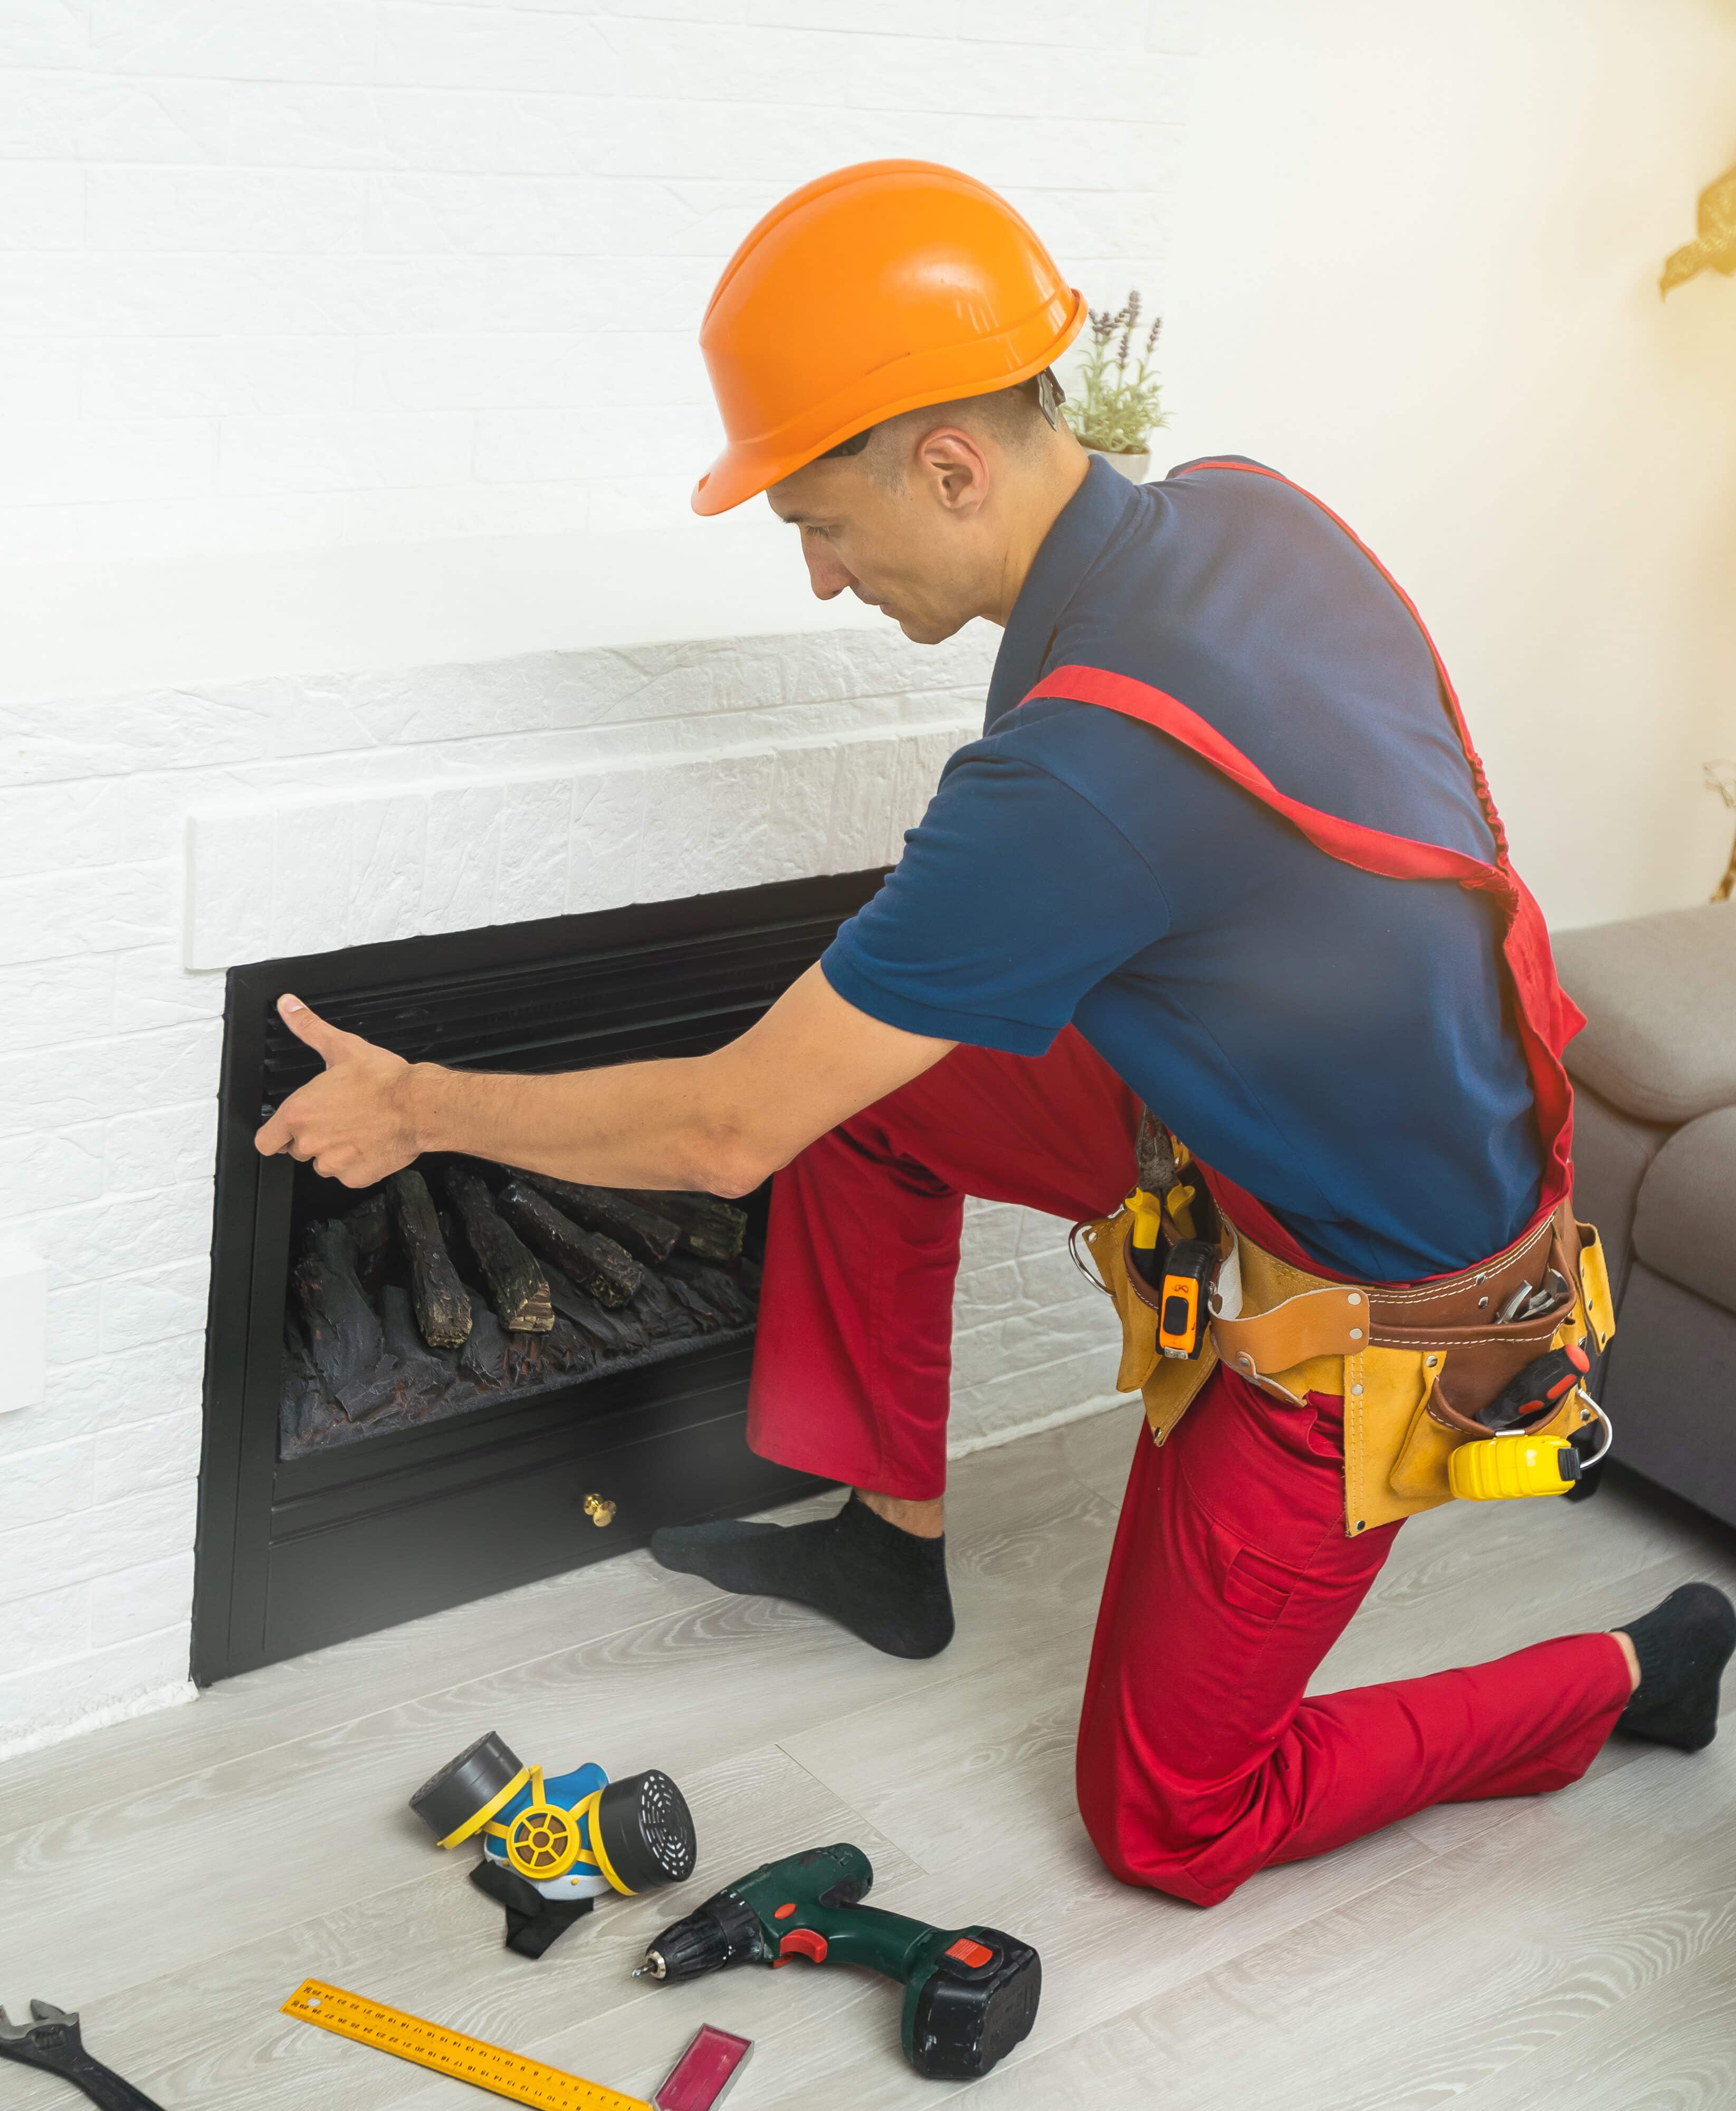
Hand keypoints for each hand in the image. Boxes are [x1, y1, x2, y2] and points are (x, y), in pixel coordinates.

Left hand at [253, 996, 419, 1185]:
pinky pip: (348, 1174)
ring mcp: (334, 1163)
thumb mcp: (341, 1047)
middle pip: (297, 1150)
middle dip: (313, 1137)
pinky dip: (357, 1163)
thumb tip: (288, 1005)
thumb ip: (309, 1028)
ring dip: (334, 1151)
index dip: (276, 1135)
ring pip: (323, 1163)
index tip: (290, 1129)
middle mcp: (310, 1142)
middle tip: (337, 1118)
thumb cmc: (383, 1080)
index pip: (266, 1141)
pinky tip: (370, 1143)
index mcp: (299, 1113)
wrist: (419, 1106)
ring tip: (357, 1129)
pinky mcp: (355, 1177)